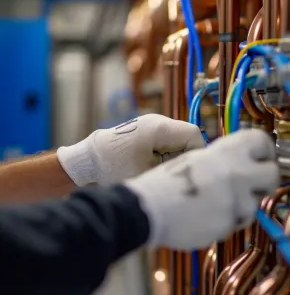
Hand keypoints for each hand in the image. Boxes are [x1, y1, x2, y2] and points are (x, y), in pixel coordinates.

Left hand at [57, 114, 205, 185]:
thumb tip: (193, 171)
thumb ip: (174, 170)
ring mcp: (150, 124)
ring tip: (158, 170)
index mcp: (160, 127)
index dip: (196, 153)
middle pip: (187, 137)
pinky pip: (166, 141)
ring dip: (174, 156)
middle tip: (172, 173)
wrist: (86, 160)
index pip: (194, 135)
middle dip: (184, 156)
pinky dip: (164, 154)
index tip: (187, 170)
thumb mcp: (148, 173)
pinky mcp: (145, 131)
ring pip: (177, 140)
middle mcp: (157, 121)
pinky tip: (151, 165)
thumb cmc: (115, 167)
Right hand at [124, 129, 278, 249]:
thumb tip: (246, 164)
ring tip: (214, 204)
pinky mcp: (230, 223)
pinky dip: (226, 221)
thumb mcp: (198, 157)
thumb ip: (226, 158)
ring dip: (241, 206)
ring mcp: (236, 199)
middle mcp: (239, 172)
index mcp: (228, 150)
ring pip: (256, 205)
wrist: (148, 208)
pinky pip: (237, 222)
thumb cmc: (167, 181)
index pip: (264, 142)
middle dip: (265, 182)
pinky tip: (206, 215)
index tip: (261, 159)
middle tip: (251, 186)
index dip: (265, 152)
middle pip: (273, 174)